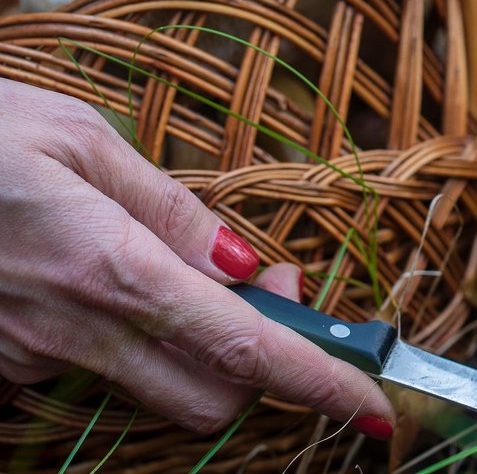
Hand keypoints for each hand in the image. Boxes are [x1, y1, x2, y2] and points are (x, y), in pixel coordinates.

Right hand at [0, 79, 394, 437]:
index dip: (318, 382)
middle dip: (262, 368)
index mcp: (110, 267)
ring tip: (175, 271)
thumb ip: (174, 212)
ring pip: (151, 386)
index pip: (242, 348)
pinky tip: (99, 282)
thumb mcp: (80, 141)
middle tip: (271, 296)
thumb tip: (249, 268)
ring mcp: (31, 358)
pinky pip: (89, 371)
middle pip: (210, 395)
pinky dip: (126, 340)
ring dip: (194, 350)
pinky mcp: (3, 365)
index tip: (371, 403)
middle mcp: (73, 330)